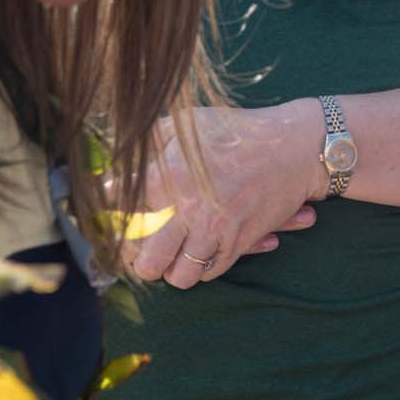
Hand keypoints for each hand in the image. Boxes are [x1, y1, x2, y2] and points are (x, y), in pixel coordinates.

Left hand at [124, 99, 326, 288]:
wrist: (294, 147)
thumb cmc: (237, 131)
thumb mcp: (188, 123)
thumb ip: (149, 139)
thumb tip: (115, 154)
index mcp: (170, 174)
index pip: (118, 206)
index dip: (105, 211)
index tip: (106, 209)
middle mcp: (188, 209)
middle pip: (143, 259)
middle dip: (136, 257)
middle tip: (139, 245)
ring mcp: (215, 231)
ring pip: (176, 276)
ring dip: (170, 267)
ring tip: (169, 253)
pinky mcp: (238, 244)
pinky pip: (207, 274)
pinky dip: (199, 268)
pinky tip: (198, 250)